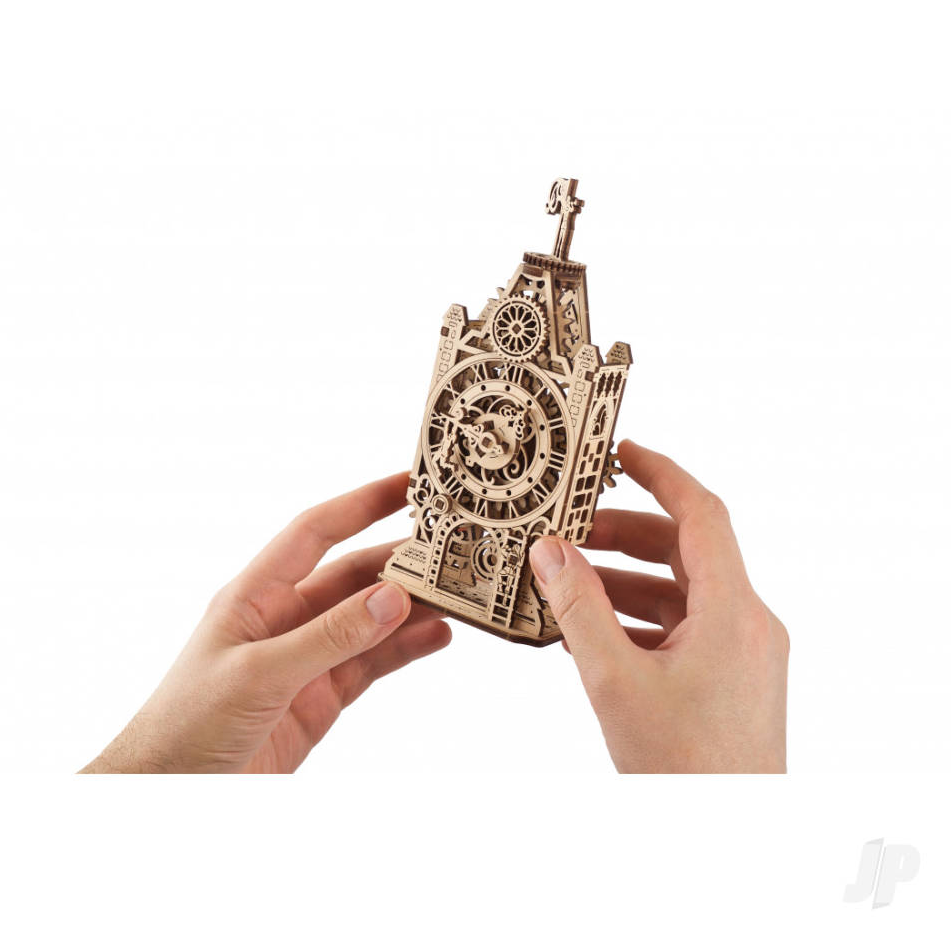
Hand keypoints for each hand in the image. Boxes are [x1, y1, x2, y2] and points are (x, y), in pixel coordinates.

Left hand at [81, 473, 451, 772]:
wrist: (165, 795)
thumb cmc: (186, 726)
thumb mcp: (258, 675)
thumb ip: (329, 637)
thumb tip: (392, 598)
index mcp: (256, 595)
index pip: (315, 532)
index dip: (361, 503)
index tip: (407, 484)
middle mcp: (285, 619)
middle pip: (354, 577)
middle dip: (401, 562)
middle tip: (452, 550)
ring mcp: (306, 659)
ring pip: (371, 621)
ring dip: (412, 608)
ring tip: (458, 595)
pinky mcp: (321, 699)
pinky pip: (373, 664)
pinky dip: (406, 650)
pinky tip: (437, 637)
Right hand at [529, 440, 788, 772]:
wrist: (727, 845)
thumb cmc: (683, 772)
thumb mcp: (614, 681)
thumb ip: (579, 608)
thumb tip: (549, 551)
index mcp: (734, 611)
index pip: (701, 514)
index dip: (660, 474)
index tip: (619, 452)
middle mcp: (748, 624)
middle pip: (685, 552)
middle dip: (623, 537)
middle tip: (569, 530)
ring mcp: (743, 654)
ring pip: (680, 594)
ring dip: (623, 584)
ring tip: (566, 584)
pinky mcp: (731, 681)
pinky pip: (682, 630)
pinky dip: (637, 621)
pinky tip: (589, 634)